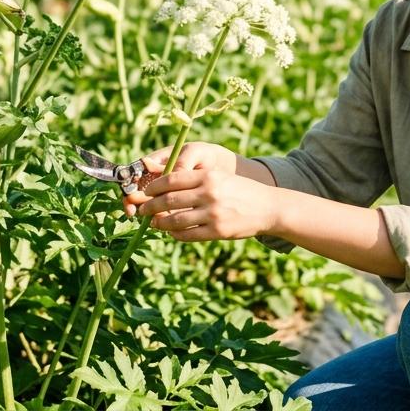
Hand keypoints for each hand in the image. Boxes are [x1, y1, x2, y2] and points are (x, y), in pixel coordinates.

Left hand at [131, 167, 279, 241]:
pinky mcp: (217, 231)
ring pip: (175, 220)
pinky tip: (172, 232)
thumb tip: (163, 190)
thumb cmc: (240, 191)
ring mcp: (213, 213)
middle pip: (169, 200)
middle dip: (150, 206)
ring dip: (160, 223)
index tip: (146, 192)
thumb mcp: (220, 177)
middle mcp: (209, 193)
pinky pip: (188, 235)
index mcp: (208, 176)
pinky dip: (175, 234)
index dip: (153, 187)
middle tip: (141, 209)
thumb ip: (195, 181)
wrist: (268, 207)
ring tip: (154, 223)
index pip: (172, 180)